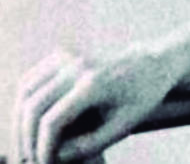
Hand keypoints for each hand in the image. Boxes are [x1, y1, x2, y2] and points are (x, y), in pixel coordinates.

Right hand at [11, 44, 185, 163]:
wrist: (155, 62)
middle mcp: (78, 65)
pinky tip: (29, 122)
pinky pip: (32, 78)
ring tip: (26, 144)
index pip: (53, 121)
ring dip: (19, 120)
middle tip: (30, 159)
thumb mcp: (124, 126)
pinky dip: (25, 101)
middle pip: (33, 106)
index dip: (44, 148)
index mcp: (95, 83)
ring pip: (26, 90)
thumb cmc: (143, 97)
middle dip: (26, 138)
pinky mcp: (64, 53)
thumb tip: (55, 156)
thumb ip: (89, 145)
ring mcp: (69, 55)